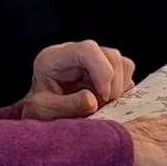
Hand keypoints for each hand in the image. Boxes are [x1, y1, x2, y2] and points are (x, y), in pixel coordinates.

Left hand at [19, 40, 135, 119]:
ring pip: (122, 63)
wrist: (44, 115)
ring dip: (120, 87)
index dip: (102, 71)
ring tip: (105, 104)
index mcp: (55, 58)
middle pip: (110, 55)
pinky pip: (126, 74)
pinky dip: (124, 89)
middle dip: (114, 83)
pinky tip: (109, 101)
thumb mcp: (44, 111)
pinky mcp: (106, 70)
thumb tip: (93, 100)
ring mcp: (93, 60)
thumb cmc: (40, 111)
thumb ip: (66, 106)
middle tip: (105, 104)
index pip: (87, 50)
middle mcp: (76, 53)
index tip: (103, 96)